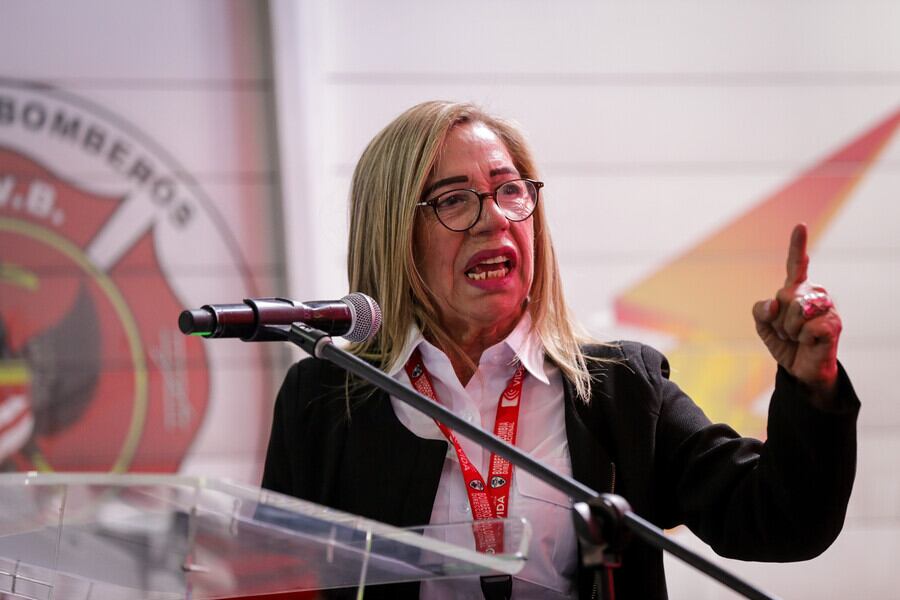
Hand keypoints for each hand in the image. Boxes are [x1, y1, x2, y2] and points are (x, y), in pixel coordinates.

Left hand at [752, 224, 841, 401]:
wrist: (802, 370)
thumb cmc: (786, 344)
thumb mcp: (764, 327)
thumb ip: (760, 311)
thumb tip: (774, 302)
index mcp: (796, 291)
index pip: (796, 265)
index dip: (797, 246)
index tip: (800, 225)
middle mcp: (814, 294)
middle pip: (784, 295)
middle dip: (777, 320)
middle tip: (788, 332)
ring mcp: (826, 308)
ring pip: (795, 310)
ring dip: (789, 329)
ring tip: (798, 337)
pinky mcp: (834, 324)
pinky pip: (806, 327)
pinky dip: (802, 339)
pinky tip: (811, 343)